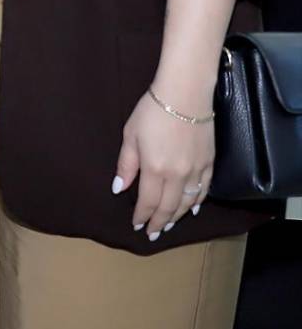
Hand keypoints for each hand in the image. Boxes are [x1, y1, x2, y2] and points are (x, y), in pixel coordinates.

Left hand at [115, 87, 215, 241]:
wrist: (185, 94)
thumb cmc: (152, 112)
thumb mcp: (130, 136)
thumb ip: (126, 165)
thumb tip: (118, 189)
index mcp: (155, 169)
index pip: (149, 202)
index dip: (142, 216)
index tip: (136, 226)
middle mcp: (178, 175)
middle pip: (169, 207)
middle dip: (159, 222)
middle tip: (152, 234)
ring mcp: (197, 170)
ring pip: (188, 202)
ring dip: (178, 216)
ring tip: (168, 225)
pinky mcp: (210, 163)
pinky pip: (205, 190)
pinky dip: (198, 202)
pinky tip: (194, 208)